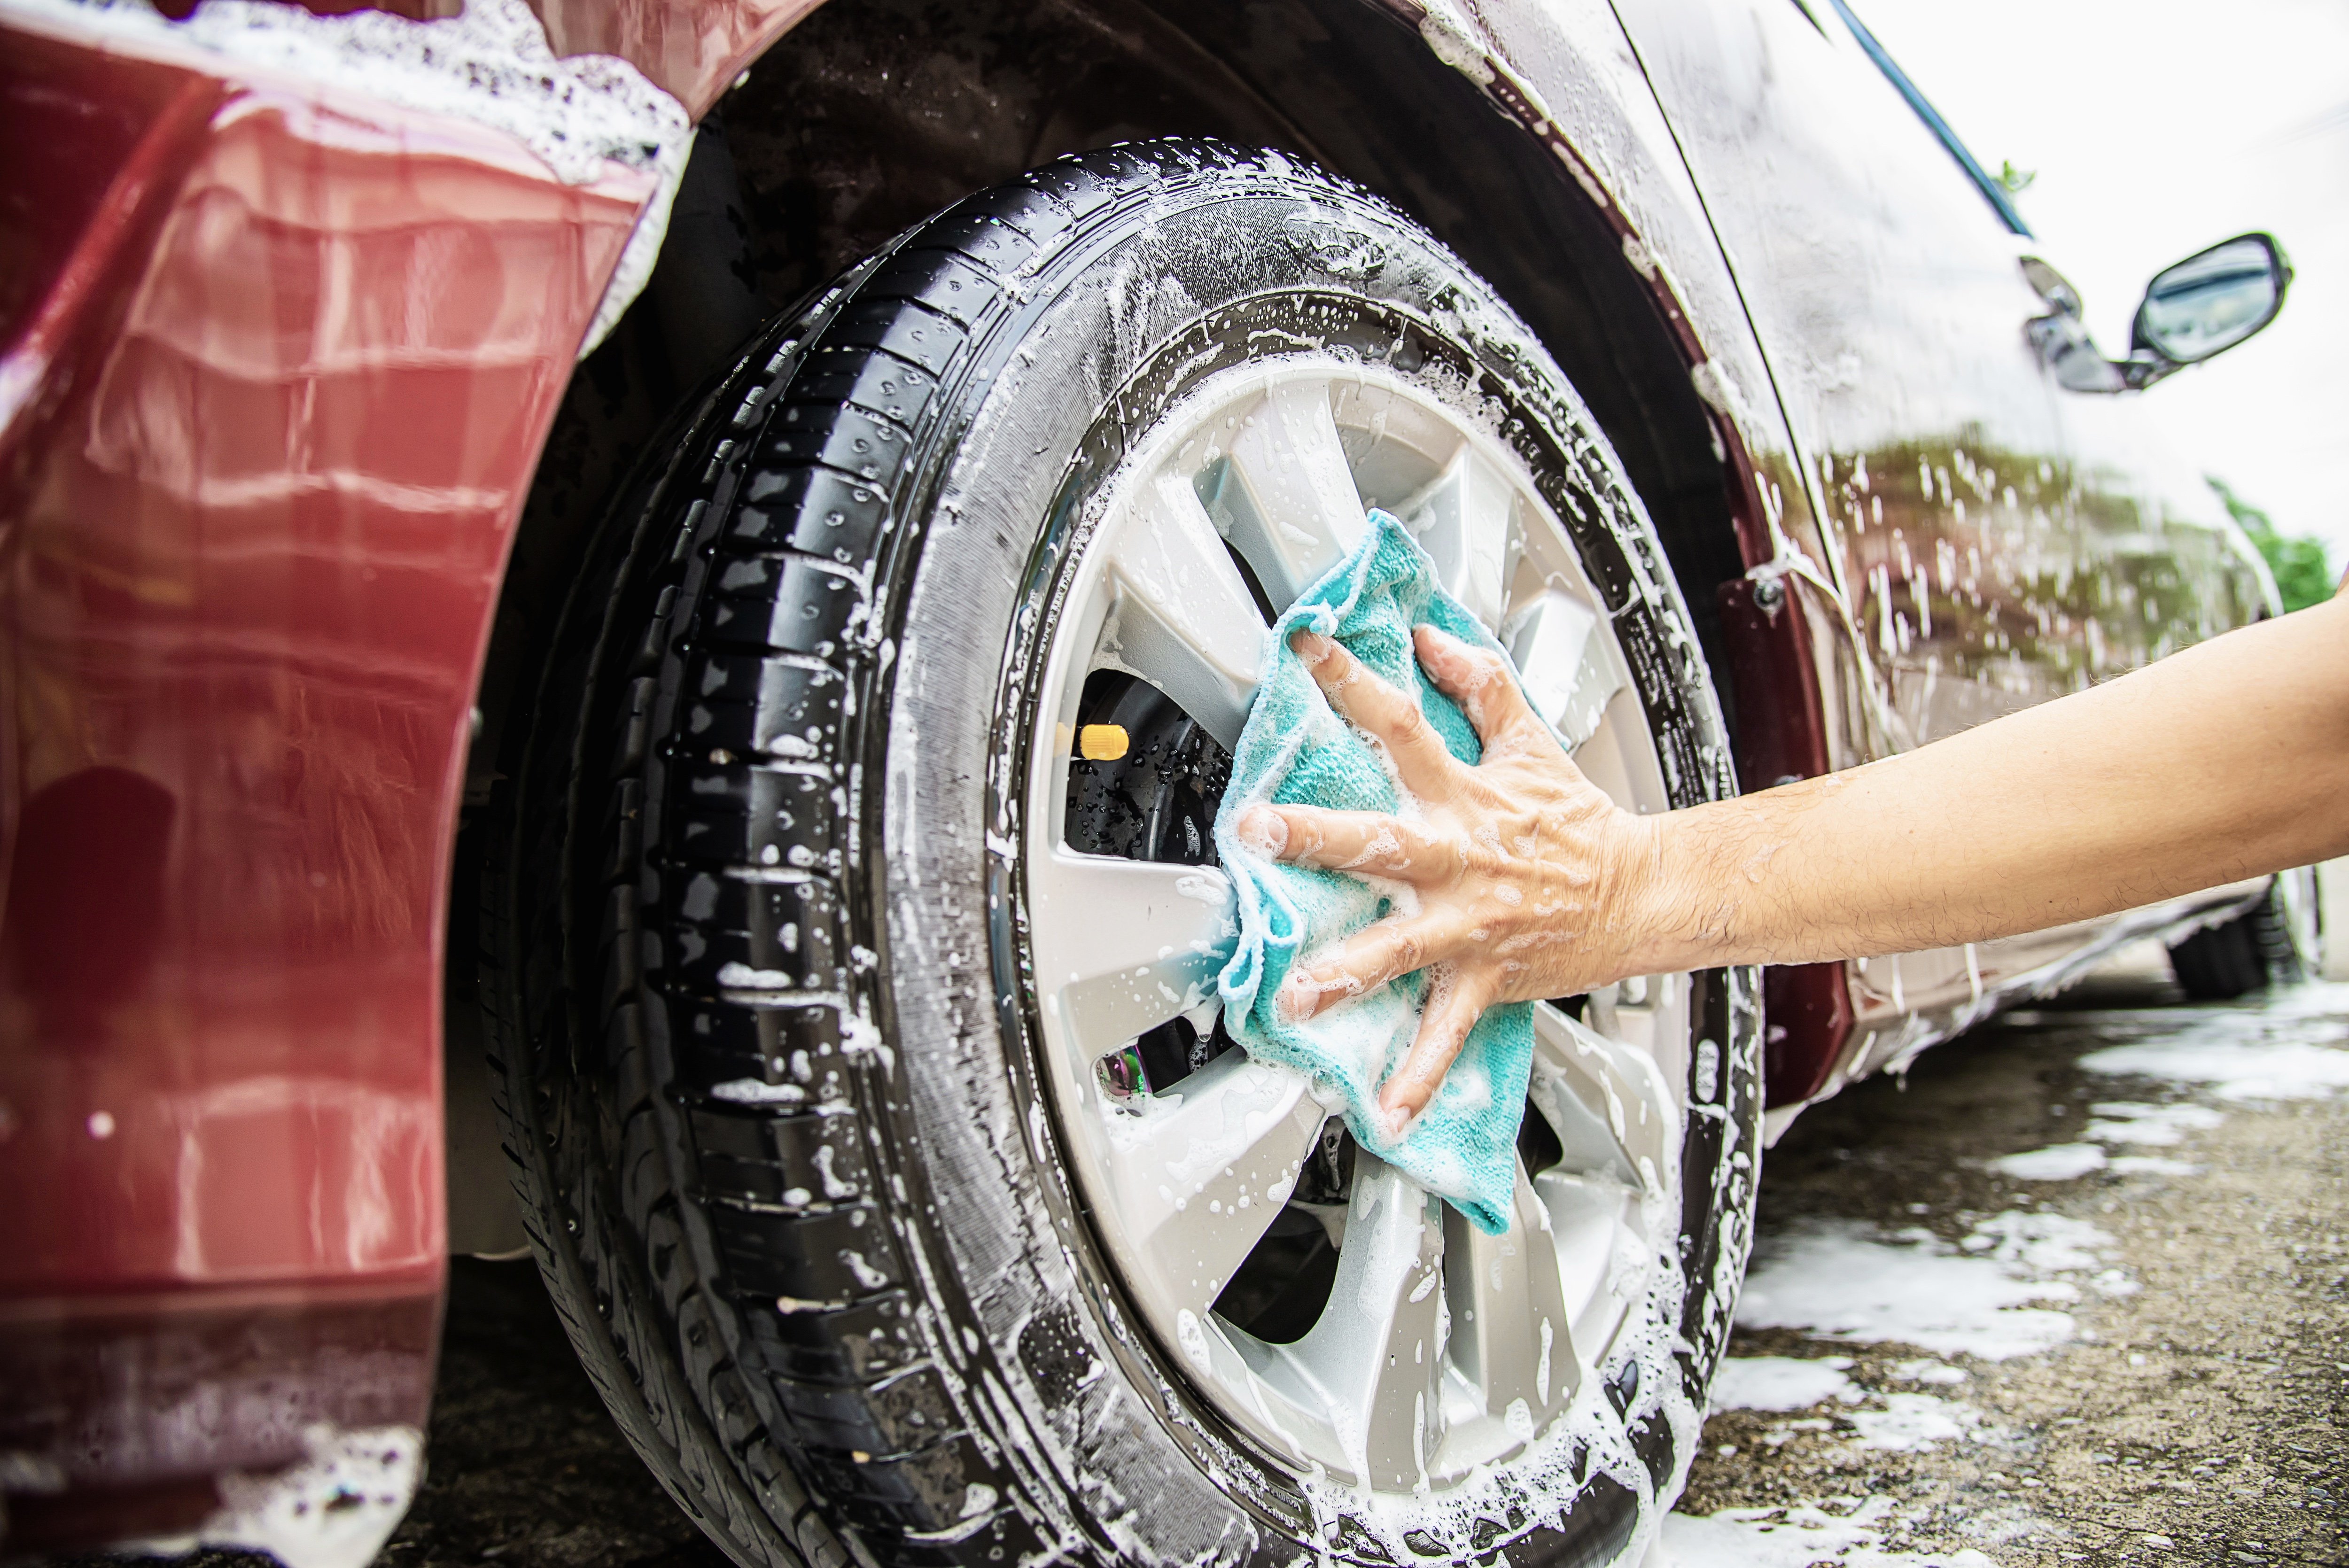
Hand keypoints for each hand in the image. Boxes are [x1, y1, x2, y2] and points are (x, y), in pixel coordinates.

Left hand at [1235, 625, 1657, 1129]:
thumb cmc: (1576, 822)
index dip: (1355, 680)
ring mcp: (1470, 923)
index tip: (1306, 649)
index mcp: (1464, 795)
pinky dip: (1419, 1074)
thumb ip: (1478, 684)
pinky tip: (1384, 1110)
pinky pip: (1447, 1032)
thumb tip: (1431, 637)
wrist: (1642, 892)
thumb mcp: (1529, 740)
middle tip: (1258, 830)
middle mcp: (1458, 857)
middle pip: (1380, 837)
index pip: (1403, 725)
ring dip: (1347, 971)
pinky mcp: (1485, 976)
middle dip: (1317, 835)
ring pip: (1400, 946)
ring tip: (1297, 995)